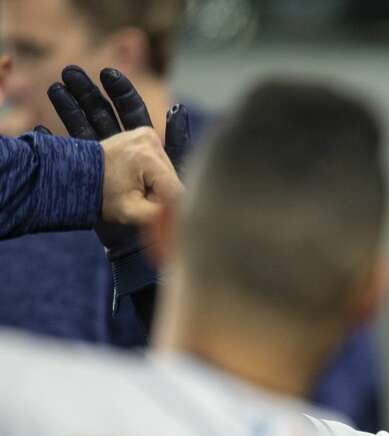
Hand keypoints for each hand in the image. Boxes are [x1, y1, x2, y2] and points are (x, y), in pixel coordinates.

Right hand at [47, 65, 188, 228]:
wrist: (141, 244)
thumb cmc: (165, 214)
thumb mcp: (175, 178)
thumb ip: (179, 145)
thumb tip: (178, 108)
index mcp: (148, 146)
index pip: (133, 113)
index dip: (120, 91)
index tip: (107, 74)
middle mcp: (125, 150)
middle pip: (103, 114)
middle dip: (87, 93)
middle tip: (69, 72)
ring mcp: (104, 161)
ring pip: (84, 128)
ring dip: (69, 108)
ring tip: (56, 88)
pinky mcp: (90, 174)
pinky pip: (71, 152)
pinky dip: (55, 142)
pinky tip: (41, 130)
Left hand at [98, 128, 181, 224]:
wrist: (76, 172)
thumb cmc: (102, 195)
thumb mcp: (131, 212)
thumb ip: (161, 215)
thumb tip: (181, 215)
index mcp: (149, 158)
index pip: (177, 190)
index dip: (170, 205)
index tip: (154, 211)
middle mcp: (152, 139)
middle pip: (173, 177)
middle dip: (163, 192)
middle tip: (141, 198)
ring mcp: (148, 133)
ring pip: (168, 170)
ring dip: (159, 183)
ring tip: (137, 186)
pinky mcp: (146, 133)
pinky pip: (161, 160)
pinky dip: (154, 172)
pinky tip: (139, 175)